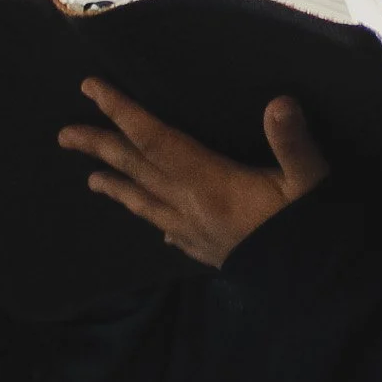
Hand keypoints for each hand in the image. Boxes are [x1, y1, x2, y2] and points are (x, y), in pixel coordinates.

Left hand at [59, 80, 329, 267]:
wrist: (318, 292)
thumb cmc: (311, 234)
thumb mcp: (310, 183)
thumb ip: (293, 143)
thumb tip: (279, 102)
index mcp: (208, 183)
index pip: (155, 140)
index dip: (121, 112)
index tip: (90, 89)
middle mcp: (191, 208)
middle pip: (136, 171)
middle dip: (100, 148)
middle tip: (63, 134)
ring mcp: (198, 235)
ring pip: (146, 206)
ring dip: (117, 189)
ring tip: (91, 180)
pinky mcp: (211, 254)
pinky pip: (173, 236)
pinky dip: (158, 225)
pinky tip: (158, 231)